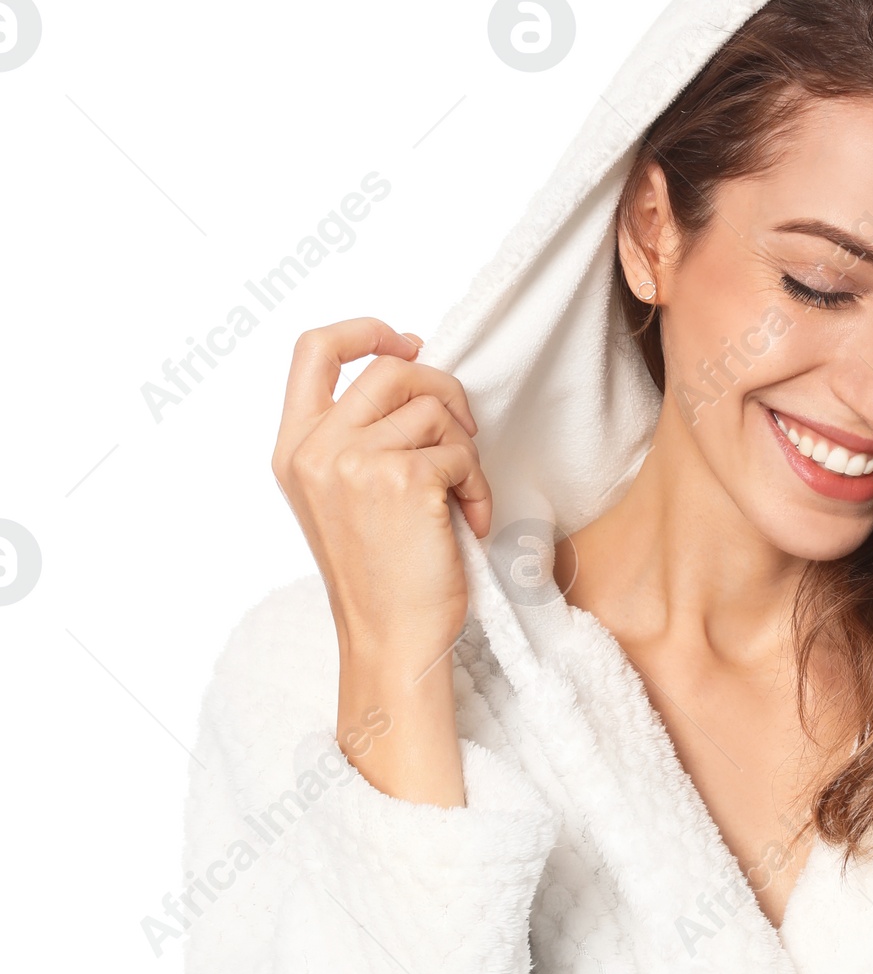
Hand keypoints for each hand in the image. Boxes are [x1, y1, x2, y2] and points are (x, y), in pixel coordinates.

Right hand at [271, 319, 490, 806]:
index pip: (312, 350)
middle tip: (463, 432)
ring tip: (462, 498)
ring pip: (433, 409)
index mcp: (292, 449)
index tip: (408, 343)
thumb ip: (355, 438)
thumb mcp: (342, 500)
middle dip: (442, 392)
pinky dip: (478, 485)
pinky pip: (460, 451)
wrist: (391, 642)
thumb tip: (411, 372)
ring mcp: (354, 460)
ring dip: (464, 451)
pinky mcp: (402, 479)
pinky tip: (471, 523)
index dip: (365, 330)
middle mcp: (315, 449)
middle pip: (391, 369)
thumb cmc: (381, 580)